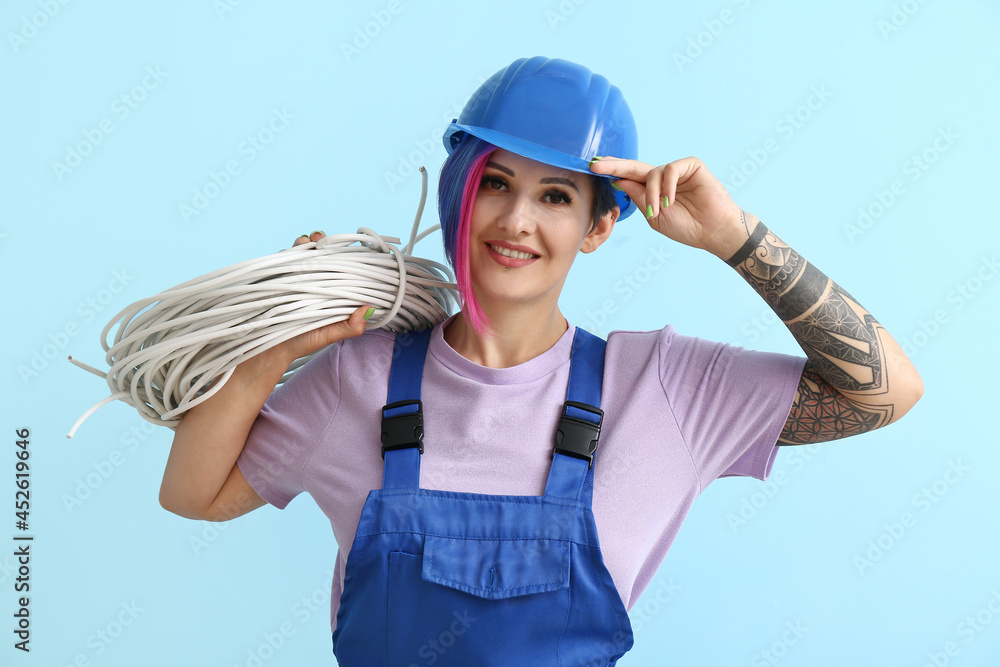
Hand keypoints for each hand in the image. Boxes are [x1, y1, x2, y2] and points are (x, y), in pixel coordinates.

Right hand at [270, 230, 372, 361]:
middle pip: (317, 257)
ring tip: (306, 241)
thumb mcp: (328, 335)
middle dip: (320, 244)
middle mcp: (311, 283)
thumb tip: (369, 310)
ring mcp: (292, 280)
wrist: (268, 350)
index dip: (340, 255)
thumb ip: (348, 326)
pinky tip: (288, 251)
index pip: (337, 268)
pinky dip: (284, 254)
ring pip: (299, 256)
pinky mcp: (273, 280)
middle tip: (319, 239)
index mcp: (327, 293)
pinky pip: (279, 263)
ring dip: (302, 245)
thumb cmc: (302, 342)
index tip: (343, 247)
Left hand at [590, 156, 748, 258]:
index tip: (592, 168)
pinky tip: (670, 200)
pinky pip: (671, 169)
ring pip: (652, 173)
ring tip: (659, 209)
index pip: (628, 177)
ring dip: (652, 193)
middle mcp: (662, 178)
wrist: (713, 232)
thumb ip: (639, 198)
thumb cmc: (687, 227)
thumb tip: (619, 181)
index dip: (611, 171)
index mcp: (652, 190)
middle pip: (634, 167)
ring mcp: (677, 171)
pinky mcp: (691, 165)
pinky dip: (668, 186)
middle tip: (595, 165)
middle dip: (614, 165)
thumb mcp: (655, 217)